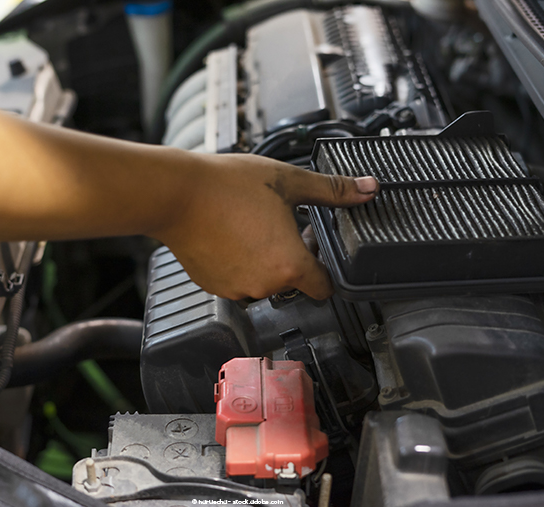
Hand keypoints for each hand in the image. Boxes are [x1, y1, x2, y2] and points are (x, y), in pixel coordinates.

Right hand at [153, 153, 378, 299]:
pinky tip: (233, 235)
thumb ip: (333, 190)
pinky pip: (236, 281)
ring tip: (254, 227)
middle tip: (282, 225)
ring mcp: (236, 289)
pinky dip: (239, 264)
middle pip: (293, 283)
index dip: (324, 267)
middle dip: (292, 258)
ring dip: (264, 262)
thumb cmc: (226, 186)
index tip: (314, 246)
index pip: (324, 288)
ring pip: (263, 282)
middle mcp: (264, 285)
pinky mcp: (213, 286)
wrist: (176, 194)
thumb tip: (368, 188)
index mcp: (289, 265)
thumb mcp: (289, 181)